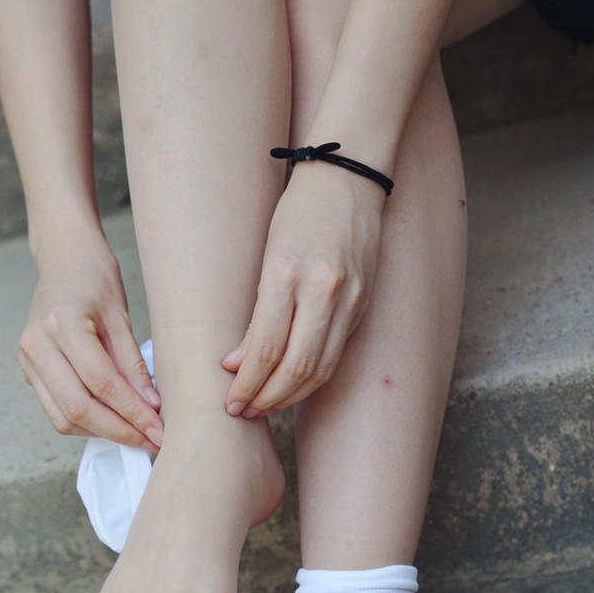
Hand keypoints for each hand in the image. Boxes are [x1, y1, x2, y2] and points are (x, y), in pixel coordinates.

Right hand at [19, 235, 163, 448]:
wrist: (63, 257)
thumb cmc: (95, 277)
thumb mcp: (120, 315)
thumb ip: (132, 364)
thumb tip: (149, 408)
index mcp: (62, 325)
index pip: (102, 384)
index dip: (132, 413)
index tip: (160, 429)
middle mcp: (37, 345)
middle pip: (78, 407)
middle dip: (118, 431)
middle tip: (151, 441)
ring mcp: (27, 360)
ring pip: (63, 417)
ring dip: (101, 433)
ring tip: (136, 435)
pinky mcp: (28, 370)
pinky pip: (56, 410)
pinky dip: (85, 422)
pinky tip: (112, 422)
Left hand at [222, 166, 382, 416]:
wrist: (349, 180)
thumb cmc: (298, 213)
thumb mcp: (266, 256)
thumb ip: (254, 314)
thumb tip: (235, 364)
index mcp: (286, 273)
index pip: (265, 348)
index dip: (247, 384)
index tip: (230, 402)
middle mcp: (322, 289)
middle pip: (295, 367)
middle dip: (266, 398)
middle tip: (243, 412)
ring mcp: (349, 298)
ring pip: (320, 368)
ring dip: (290, 395)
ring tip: (264, 405)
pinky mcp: (363, 303)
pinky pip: (336, 353)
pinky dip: (312, 377)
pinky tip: (292, 385)